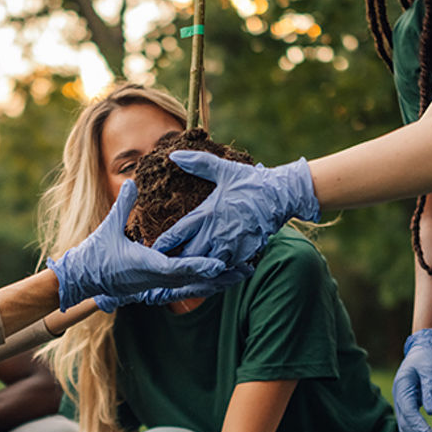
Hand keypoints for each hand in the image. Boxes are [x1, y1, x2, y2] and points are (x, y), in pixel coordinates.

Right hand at [47, 179, 230, 310]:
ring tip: (243, 273)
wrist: (83, 279)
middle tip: (247, 266)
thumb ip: (123, 205)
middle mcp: (155, 280)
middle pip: (193, 280)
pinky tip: (221, 278)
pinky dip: (206, 283)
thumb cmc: (94, 254)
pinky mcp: (157, 288)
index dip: (198, 265)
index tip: (218, 262)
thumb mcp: (108, 227)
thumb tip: (131, 183)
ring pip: (194, 287)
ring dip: (219, 281)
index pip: (176, 268)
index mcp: (144, 265)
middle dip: (220, 274)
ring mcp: (157, 286)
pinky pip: (187, 288)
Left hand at [159, 152, 319, 267]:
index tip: (150, 249)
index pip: (178, 232)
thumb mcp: (224, 169)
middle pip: (189, 255)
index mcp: (208, 213)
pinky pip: (224, 270)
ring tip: (179, 276)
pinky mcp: (244, 254)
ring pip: (206, 266)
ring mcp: (232, 246)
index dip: (163, 243)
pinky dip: (213, 274)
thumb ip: (197, 163)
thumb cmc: (250, 182)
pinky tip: (204, 276)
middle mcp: (217, 232)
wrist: (281, 196)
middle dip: (176, 261)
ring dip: (194, 270)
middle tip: (161, 266)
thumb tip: (174, 155)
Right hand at [391, 328, 431, 431]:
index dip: (418, 427)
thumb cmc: (427, 359)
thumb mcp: (430, 369)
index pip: (408, 412)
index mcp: (402, 388)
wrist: (422, 351)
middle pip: (404, 425)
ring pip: (405, 429)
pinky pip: (410, 426)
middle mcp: (398, 398)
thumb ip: (430, 388)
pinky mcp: (408, 408)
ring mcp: (402, 404)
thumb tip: (431, 411)